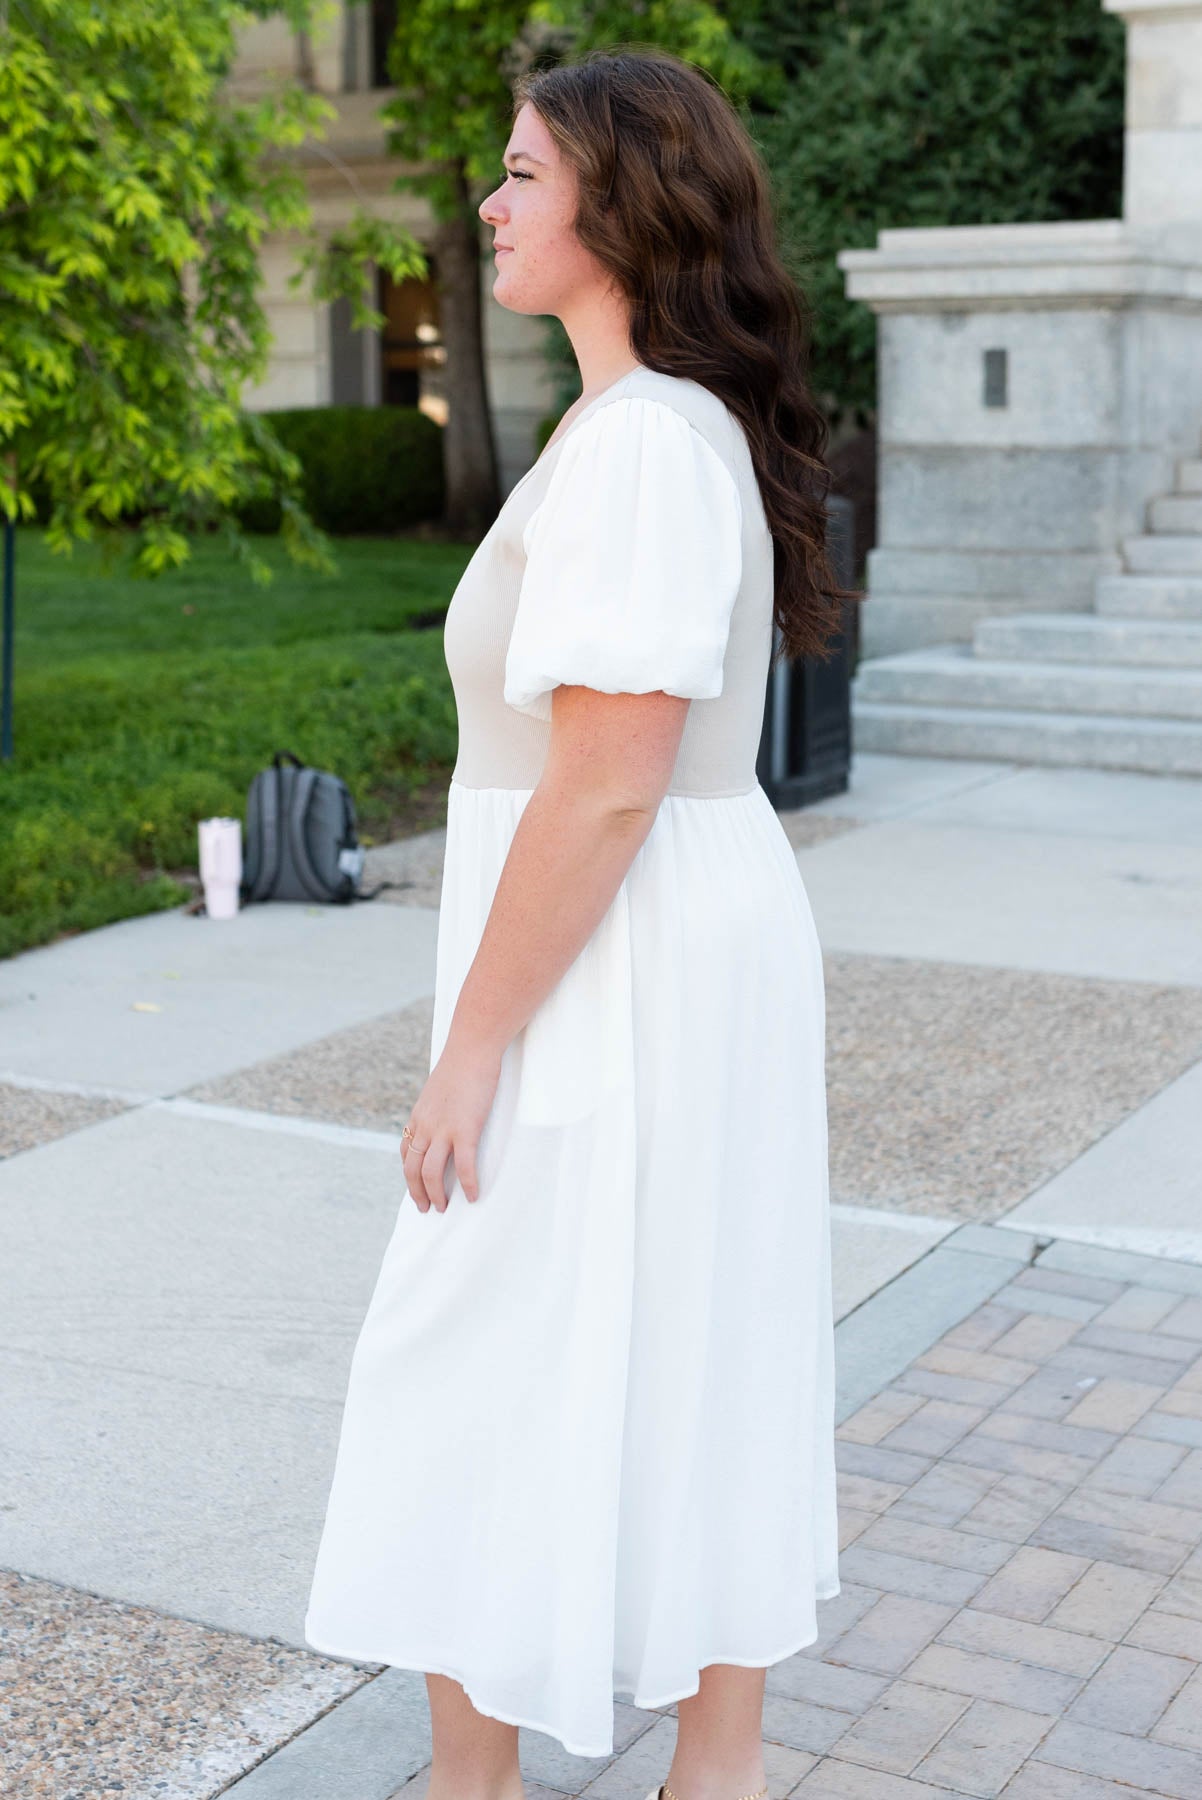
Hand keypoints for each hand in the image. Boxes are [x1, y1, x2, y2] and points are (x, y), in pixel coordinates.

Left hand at [400, 1034, 502, 1211]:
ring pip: (431, 1172)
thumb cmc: (462, 1061)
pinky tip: (473, 1196)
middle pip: (412, 1168)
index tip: (416, 1184)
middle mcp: (425, 1125)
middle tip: (426, 1208)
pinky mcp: (466, 1129)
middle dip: (416, 1192)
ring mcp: (444, 1129)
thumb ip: (440, 1103)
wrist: (472, 1047)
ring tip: (443, 1208)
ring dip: (435, 1195)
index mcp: (419, 1115)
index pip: (406, 1150)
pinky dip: (467, 1185)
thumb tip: (448, 1111)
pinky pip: (464, 1166)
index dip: (409, 1172)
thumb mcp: (441, 1085)